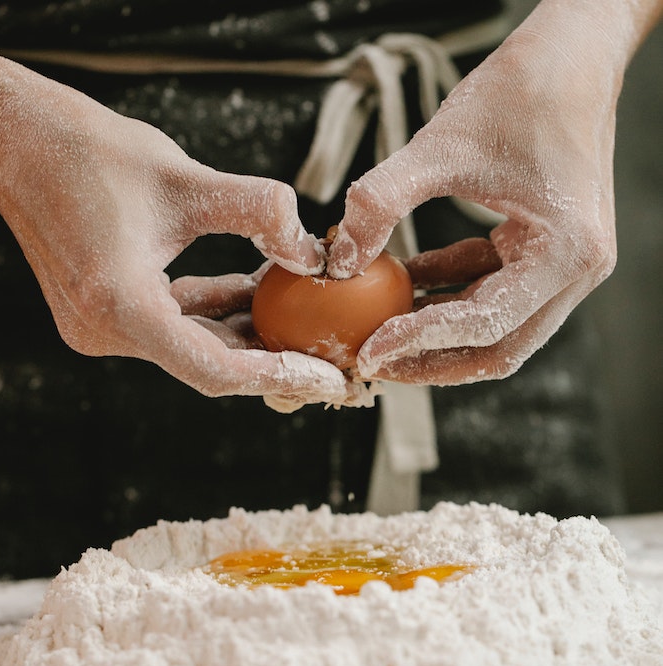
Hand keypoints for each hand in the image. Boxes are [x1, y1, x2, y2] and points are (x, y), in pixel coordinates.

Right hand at [0, 47, 358, 404]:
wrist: (16, 138)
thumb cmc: (86, 150)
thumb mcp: (184, 177)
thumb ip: (258, 212)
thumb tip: (312, 250)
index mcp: (118, 307)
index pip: (215, 370)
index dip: (280, 376)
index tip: (330, 377)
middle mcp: (104, 331)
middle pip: (210, 365)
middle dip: (274, 361)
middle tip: (333, 359)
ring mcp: (102, 325)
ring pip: (195, 344)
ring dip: (248, 332)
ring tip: (306, 320)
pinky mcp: (106, 309)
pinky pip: (177, 321)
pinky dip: (218, 310)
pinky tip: (257, 290)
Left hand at [327, 0, 659, 384]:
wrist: (568, 55)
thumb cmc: (518, 93)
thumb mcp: (439, 147)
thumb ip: (381, 203)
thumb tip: (337, 262)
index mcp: (566, 254)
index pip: (484, 323)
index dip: (419, 341)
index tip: (366, 351)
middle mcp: (576, 272)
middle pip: (496, 347)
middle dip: (430, 360)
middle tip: (372, 362)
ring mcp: (562, 266)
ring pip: (492, 327)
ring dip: (434, 333)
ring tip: (377, 332)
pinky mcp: (542, 252)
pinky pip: (487, 290)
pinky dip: (445, 293)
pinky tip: (402, 282)